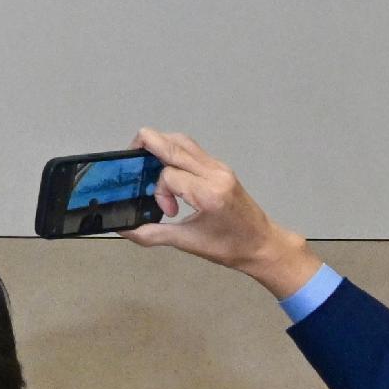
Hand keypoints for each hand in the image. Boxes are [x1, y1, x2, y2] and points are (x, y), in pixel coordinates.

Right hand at [121, 127, 321, 297]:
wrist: (264, 245)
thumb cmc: (231, 247)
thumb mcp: (189, 243)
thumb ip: (153, 234)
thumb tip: (124, 230)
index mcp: (209, 193)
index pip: (168, 174)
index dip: (159, 192)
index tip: (167, 211)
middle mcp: (215, 173)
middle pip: (171, 143)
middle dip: (144, 146)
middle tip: (131, 164)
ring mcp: (219, 167)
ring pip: (181, 140)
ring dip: (159, 147)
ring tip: (147, 168)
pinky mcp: (220, 168)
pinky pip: (191, 149)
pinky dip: (172, 153)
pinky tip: (167, 173)